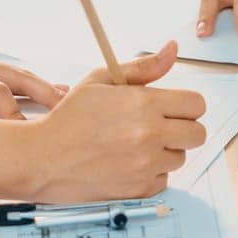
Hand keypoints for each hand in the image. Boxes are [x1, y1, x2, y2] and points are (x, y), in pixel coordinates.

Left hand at [0, 6, 64, 117]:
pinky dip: (28, 81)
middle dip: (43, 91)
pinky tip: (44, 88)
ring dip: (41, 85)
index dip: (10, 110)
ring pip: (14, 71)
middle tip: (69, 108)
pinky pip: (5, 72)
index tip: (24, 131)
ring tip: (68, 98)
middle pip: (14, 75)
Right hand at [26, 41, 206, 200]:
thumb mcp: (101, 81)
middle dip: (182, 128)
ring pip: (180, 157)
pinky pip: (163, 179)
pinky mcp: (139, 189)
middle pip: (197, 133)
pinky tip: (127, 163)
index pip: (197, 105)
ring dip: (164, 151)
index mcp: (144, 104)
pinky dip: (151, 173)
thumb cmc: (69, 117)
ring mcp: (146, 165)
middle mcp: (150, 134)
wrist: (40, 157)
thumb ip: (143, 67)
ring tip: (134, 145)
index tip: (171, 108)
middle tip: (157, 127)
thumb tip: (173, 49)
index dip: (186, 105)